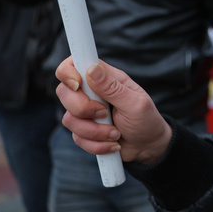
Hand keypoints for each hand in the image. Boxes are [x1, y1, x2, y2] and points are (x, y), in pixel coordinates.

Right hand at [56, 58, 172, 163]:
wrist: (148, 147)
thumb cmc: (146, 120)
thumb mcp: (135, 103)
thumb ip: (112, 88)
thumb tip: (92, 68)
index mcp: (105, 79)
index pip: (74, 64)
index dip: (68, 72)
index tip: (78, 85)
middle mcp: (91, 93)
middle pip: (64, 92)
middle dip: (83, 108)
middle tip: (105, 113)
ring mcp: (85, 112)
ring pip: (69, 119)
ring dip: (95, 131)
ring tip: (116, 133)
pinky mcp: (83, 130)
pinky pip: (77, 138)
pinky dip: (97, 144)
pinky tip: (113, 143)